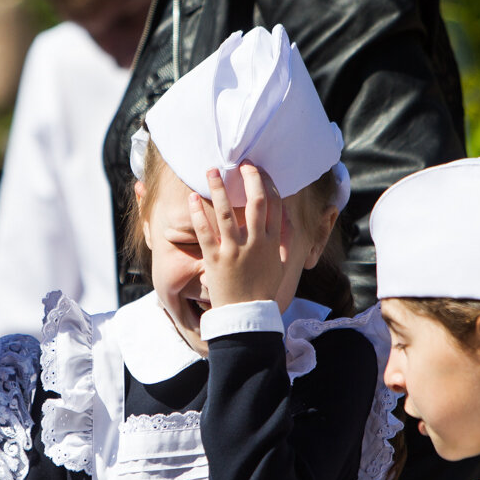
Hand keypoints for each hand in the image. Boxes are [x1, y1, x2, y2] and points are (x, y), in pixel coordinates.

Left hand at [189, 164, 285, 308]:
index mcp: (273, 242)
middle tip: (241, 163)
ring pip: (226, 212)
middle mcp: (256, 243)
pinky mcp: (215, 259)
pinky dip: (197, 213)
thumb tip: (288, 218)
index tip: (258, 170)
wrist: (246, 315)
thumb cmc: (263, 290)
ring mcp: (234, 250)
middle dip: (249, 177)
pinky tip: (192, 198)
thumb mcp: (282, 265)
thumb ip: (286, 240)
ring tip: (211, 171)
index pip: (275, 204)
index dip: (266, 182)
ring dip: (218, 188)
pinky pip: (204, 231)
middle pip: (256, 201)